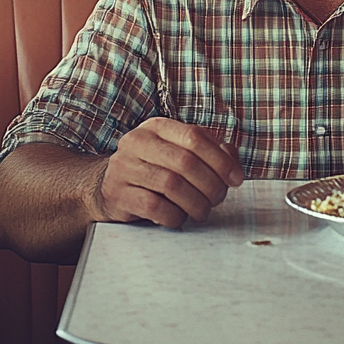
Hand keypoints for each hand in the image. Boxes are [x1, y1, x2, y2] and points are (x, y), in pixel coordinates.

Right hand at [95, 118, 242, 228]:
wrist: (107, 186)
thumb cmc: (152, 169)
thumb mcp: (177, 152)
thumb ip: (207, 150)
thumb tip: (232, 157)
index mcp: (156, 126)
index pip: (194, 136)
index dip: (220, 159)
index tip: (236, 179)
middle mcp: (137, 141)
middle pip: (185, 162)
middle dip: (211, 185)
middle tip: (218, 199)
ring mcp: (124, 167)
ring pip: (171, 185)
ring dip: (196, 203)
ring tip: (202, 211)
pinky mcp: (117, 194)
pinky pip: (154, 207)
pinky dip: (175, 216)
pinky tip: (179, 217)